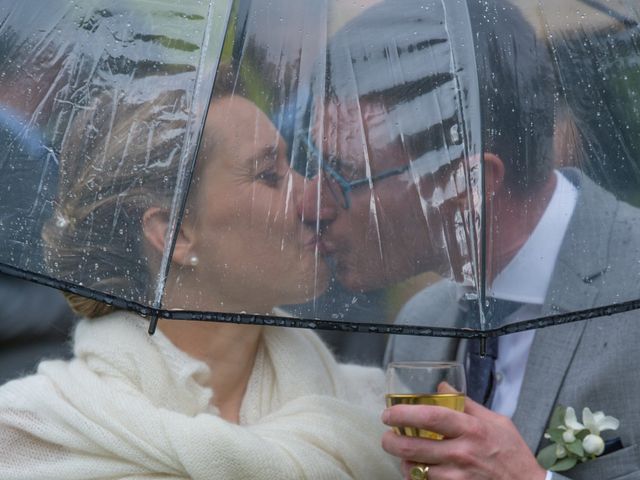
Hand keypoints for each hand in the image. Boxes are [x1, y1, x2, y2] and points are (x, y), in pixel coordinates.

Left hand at [381, 393, 547, 479]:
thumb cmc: (512, 452)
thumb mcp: (496, 421)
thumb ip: (467, 404)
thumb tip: (442, 388)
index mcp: (471, 429)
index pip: (430, 416)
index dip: (404, 413)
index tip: (389, 413)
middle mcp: (462, 453)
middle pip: (414, 447)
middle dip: (392, 442)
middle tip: (387, 437)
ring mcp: (458, 477)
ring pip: (416, 470)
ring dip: (404, 462)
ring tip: (403, 455)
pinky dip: (417, 478)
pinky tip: (418, 471)